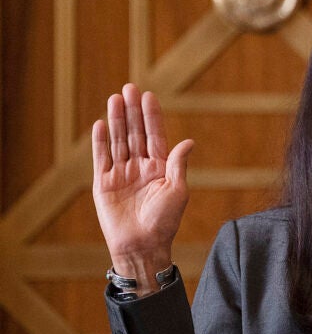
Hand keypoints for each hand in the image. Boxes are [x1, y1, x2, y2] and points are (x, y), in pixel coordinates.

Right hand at [92, 84, 193, 292]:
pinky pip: (101, 158)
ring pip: (119, 140)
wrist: (142, 245)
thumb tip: (188, 141)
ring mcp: (121, 173)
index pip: (155, 136)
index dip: (152, 116)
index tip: (149, 96)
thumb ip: (177, 164)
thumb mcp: (177, 191)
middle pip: (135, 133)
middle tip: (130, 88)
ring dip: (117, 120)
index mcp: (160, 168)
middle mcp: (140, 167)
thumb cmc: (164, 221)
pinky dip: (100, 141)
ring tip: (115, 98)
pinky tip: (102, 123)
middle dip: (133, 111)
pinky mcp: (103, 183)